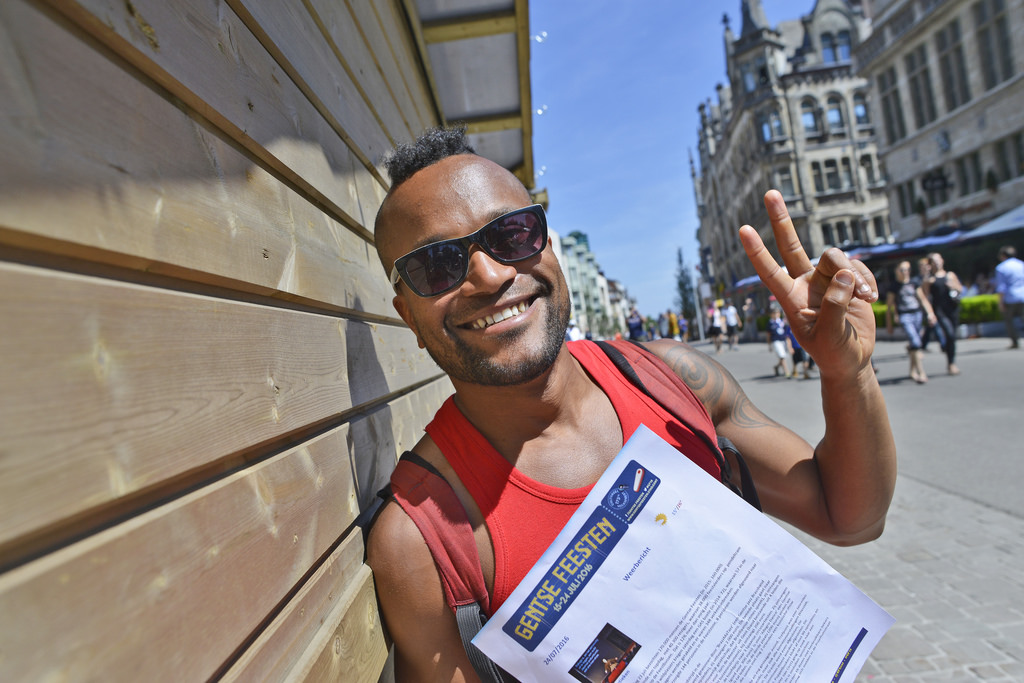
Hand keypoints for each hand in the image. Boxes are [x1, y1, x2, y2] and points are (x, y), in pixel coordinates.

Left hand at [739, 191, 877, 378]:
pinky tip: (870, 298)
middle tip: (769, 192)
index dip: (757, 252)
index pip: (770, 272)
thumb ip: (835, 306)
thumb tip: (844, 275)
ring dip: (854, 275)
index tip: (742, 229)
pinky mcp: (848, 280)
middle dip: (781, 220)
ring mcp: (826, 280)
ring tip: (864, 298)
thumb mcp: (830, 336)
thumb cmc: (832, 353)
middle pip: (791, 246)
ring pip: (836, 258)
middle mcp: (804, 284)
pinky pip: (858, 267)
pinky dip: (867, 280)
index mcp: (790, 299)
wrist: (851, 360)